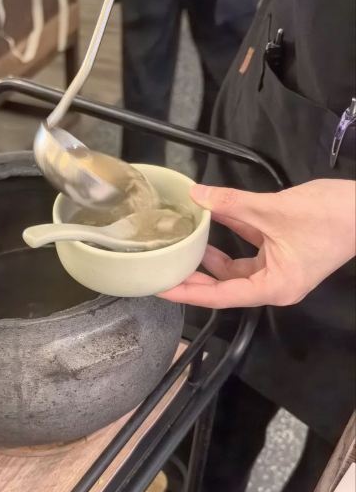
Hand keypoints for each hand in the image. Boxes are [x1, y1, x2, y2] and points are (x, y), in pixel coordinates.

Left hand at [159, 180, 355, 307]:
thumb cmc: (330, 217)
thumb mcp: (274, 209)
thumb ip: (232, 204)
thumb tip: (197, 195)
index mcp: (273, 287)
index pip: (220, 296)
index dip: (189, 292)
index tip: (161, 288)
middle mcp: (274, 284)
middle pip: (224, 285)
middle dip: (195, 275)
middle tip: (163, 267)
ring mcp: (279, 267)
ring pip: (235, 266)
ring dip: (210, 254)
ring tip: (180, 244)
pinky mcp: (283, 249)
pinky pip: (249, 246)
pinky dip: (231, 233)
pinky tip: (209, 219)